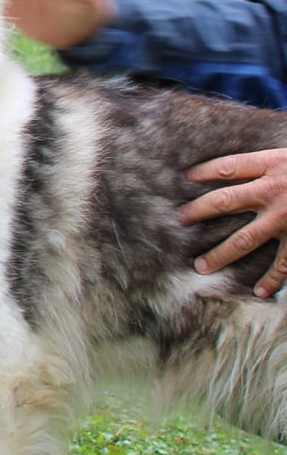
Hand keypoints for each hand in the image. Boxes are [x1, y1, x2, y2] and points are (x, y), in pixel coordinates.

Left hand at [181, 148, 286, 297]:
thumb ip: (272, 164)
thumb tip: (244, 168)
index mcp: (274, 164)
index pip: (228, 167)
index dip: (205, 171)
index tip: (185, 178)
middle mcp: (274, 190)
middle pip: (225, 201)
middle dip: (199, 211)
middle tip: (179, 221)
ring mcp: (286, 218)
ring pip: (245, 239)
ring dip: (222, 254)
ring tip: (202, 266)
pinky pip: (284, 263)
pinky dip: (273, 279)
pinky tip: (261, 291)